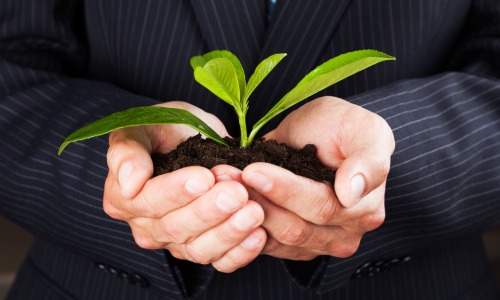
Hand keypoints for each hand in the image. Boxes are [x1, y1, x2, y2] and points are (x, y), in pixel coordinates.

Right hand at [103, 101, 265, 271]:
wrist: (195, 137)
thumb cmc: (166, 130)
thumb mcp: (142, 128)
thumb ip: (127, 152)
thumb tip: (128, 184)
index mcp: (125, 199)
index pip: (148, 202)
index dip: (177, 191)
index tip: (205, 177)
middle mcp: (148, 227)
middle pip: (177, 228)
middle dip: (210, 210)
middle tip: (236, 192)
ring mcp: (177, 242)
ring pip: (200, 249)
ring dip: (229, 231)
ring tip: (253, 211)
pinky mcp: (205, 248)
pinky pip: (221, 261)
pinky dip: (241, 252)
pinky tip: (259, 235)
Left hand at [214, 96, 393, 259]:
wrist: (322, 133)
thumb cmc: (344, 127)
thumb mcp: (367, 130)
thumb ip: (369, 161)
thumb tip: (351, 193)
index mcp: (364, 209)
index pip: (321, 207)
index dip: (285, 190)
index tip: (254, 170)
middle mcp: (343, 233)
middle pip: (295, 227)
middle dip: (258, 200)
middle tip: (227, 176)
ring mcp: (317, 243)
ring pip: (276, 238)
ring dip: (244, 212)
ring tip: (222, 184)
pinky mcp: (292, 246)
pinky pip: (264, 245)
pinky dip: (242, 225)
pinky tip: (226, 202)